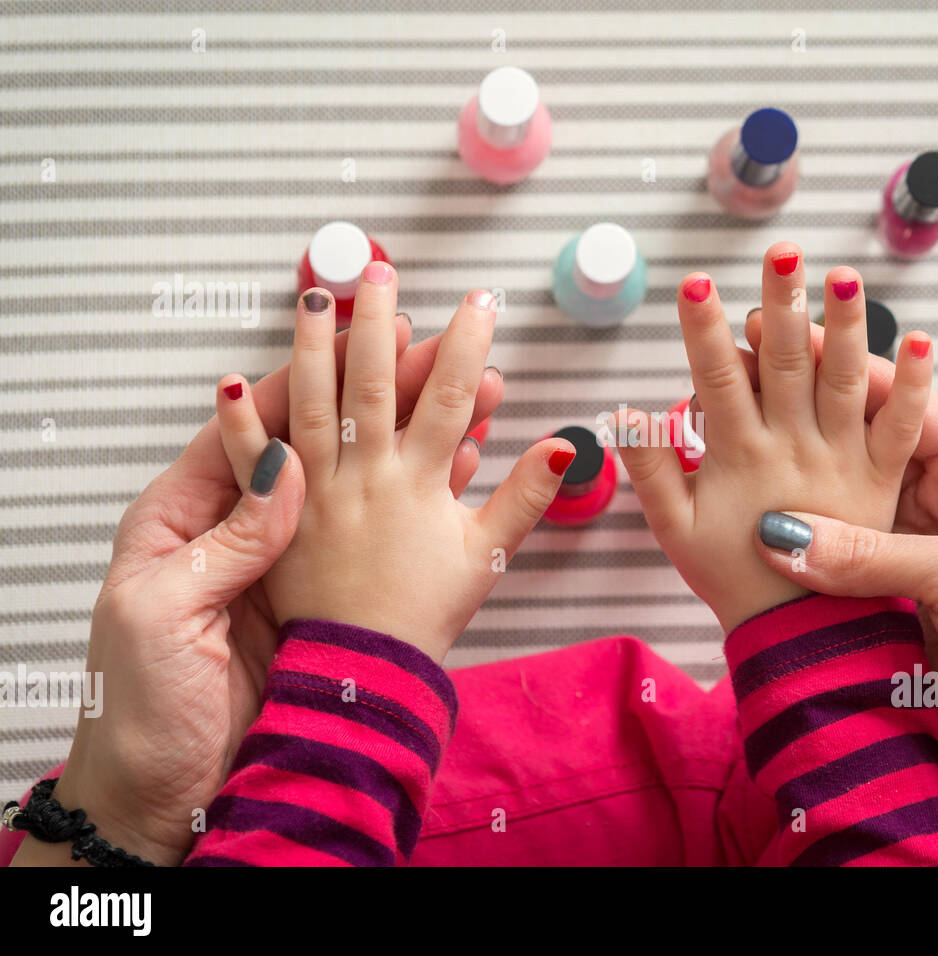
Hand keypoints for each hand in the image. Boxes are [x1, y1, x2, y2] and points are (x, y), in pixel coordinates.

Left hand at [13, 307, 501, 866]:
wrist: (165, 795)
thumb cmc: (140, 706)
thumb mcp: (161, 612)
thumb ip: (225, 540)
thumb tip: (284, 466)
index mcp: (182, 517)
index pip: (253, 427)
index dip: (306, 377)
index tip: (359, 335)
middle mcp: (241, 526)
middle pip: (317, 438)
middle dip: (375, 390)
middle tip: (428, 345)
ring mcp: (288, 561)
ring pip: (359, 477)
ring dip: (412, 433)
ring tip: (467, 391)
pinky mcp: (323, 597)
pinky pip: (377, 530)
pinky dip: (422, 494)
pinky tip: (466, 462)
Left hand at [217, 266, 572, 662]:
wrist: (355, 687)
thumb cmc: (422, 625)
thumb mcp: (484, 562)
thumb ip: (522, 502)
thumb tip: (565, 447)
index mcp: (417, 488)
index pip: (442, 400)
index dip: (462, 348)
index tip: (477, 303)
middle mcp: (361, 484)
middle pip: (371, 389)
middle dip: (382, 328)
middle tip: (387, 274)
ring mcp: (313, 501)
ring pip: (310, 411)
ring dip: (312, 350)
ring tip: (315, 297)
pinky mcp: (275, 527)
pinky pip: (252, 468)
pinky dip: (240, 426)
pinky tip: (226, 383)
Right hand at [613, 243, 932, 633]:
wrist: (816, 653)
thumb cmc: (742, 595)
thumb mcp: (681, 540)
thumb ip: (658, 477)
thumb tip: (630, 417)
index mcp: (747, 460)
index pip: (726, 380)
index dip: (708, 332)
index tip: (695, 285)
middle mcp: (800, 454)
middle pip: (791, 365)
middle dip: (783, 304)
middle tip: (782, 250)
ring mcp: (850, 467)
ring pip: (847, 384)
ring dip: (845, 328)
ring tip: (844, 277)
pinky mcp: (890, 489)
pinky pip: (904, 431)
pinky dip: (913, 386)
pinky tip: (923, 341)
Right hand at [746, 338, 937, 864]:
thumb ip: (872, 554)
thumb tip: (780, 534)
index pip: (905, 404)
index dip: (845, 374)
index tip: (783, 346)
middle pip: (867, 449)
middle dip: (811, 427)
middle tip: (746, 393)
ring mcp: (919, 550)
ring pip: (848, 507)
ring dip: (804, 495)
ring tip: (740, 462)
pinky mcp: (896, 599)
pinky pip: (840, 563)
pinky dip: (807, 554)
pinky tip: (761, 538)